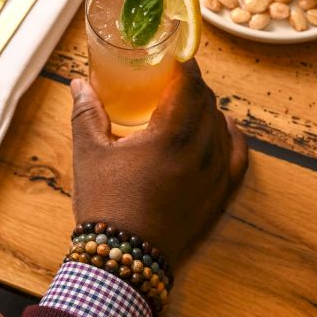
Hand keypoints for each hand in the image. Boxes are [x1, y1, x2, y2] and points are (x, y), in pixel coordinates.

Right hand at [70, 60, 247, 267]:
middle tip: (173, 81)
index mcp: (170, 135)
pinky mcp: (219, 196)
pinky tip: (223, 130)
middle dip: (193, 86)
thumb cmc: (104, 203)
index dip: (185, 65)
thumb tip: (79, 83)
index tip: (175, 57)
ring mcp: (214, 175)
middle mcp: (200, 152)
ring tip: (189, 106)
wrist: (123, 259)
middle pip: (208, 103)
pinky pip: (237, 156)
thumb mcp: (89, 153)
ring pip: (222, 126)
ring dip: (208, 109)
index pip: (190, 85)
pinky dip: (231, 138)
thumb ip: (87, 112)